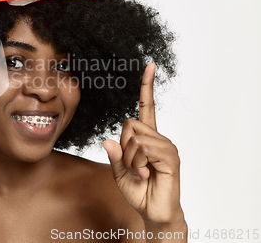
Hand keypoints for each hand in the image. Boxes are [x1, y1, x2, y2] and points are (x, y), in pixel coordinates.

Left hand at [103, 64, 183, 224]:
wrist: (153, 211)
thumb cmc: (138, 189)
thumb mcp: (119, 171)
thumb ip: (114, 154)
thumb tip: (106, 139)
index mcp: (147, 137)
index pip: (147, 106)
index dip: (147, 86)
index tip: (150, 65)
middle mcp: (158, 137)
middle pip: (129, 124)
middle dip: (124, 147)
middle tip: (134, 165)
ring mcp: (166, 146)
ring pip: (134, 138)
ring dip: (131, 159)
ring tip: (142, 172)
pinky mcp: (171, 157)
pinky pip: (144, 149)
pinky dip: (138, 164)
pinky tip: (147, 174)